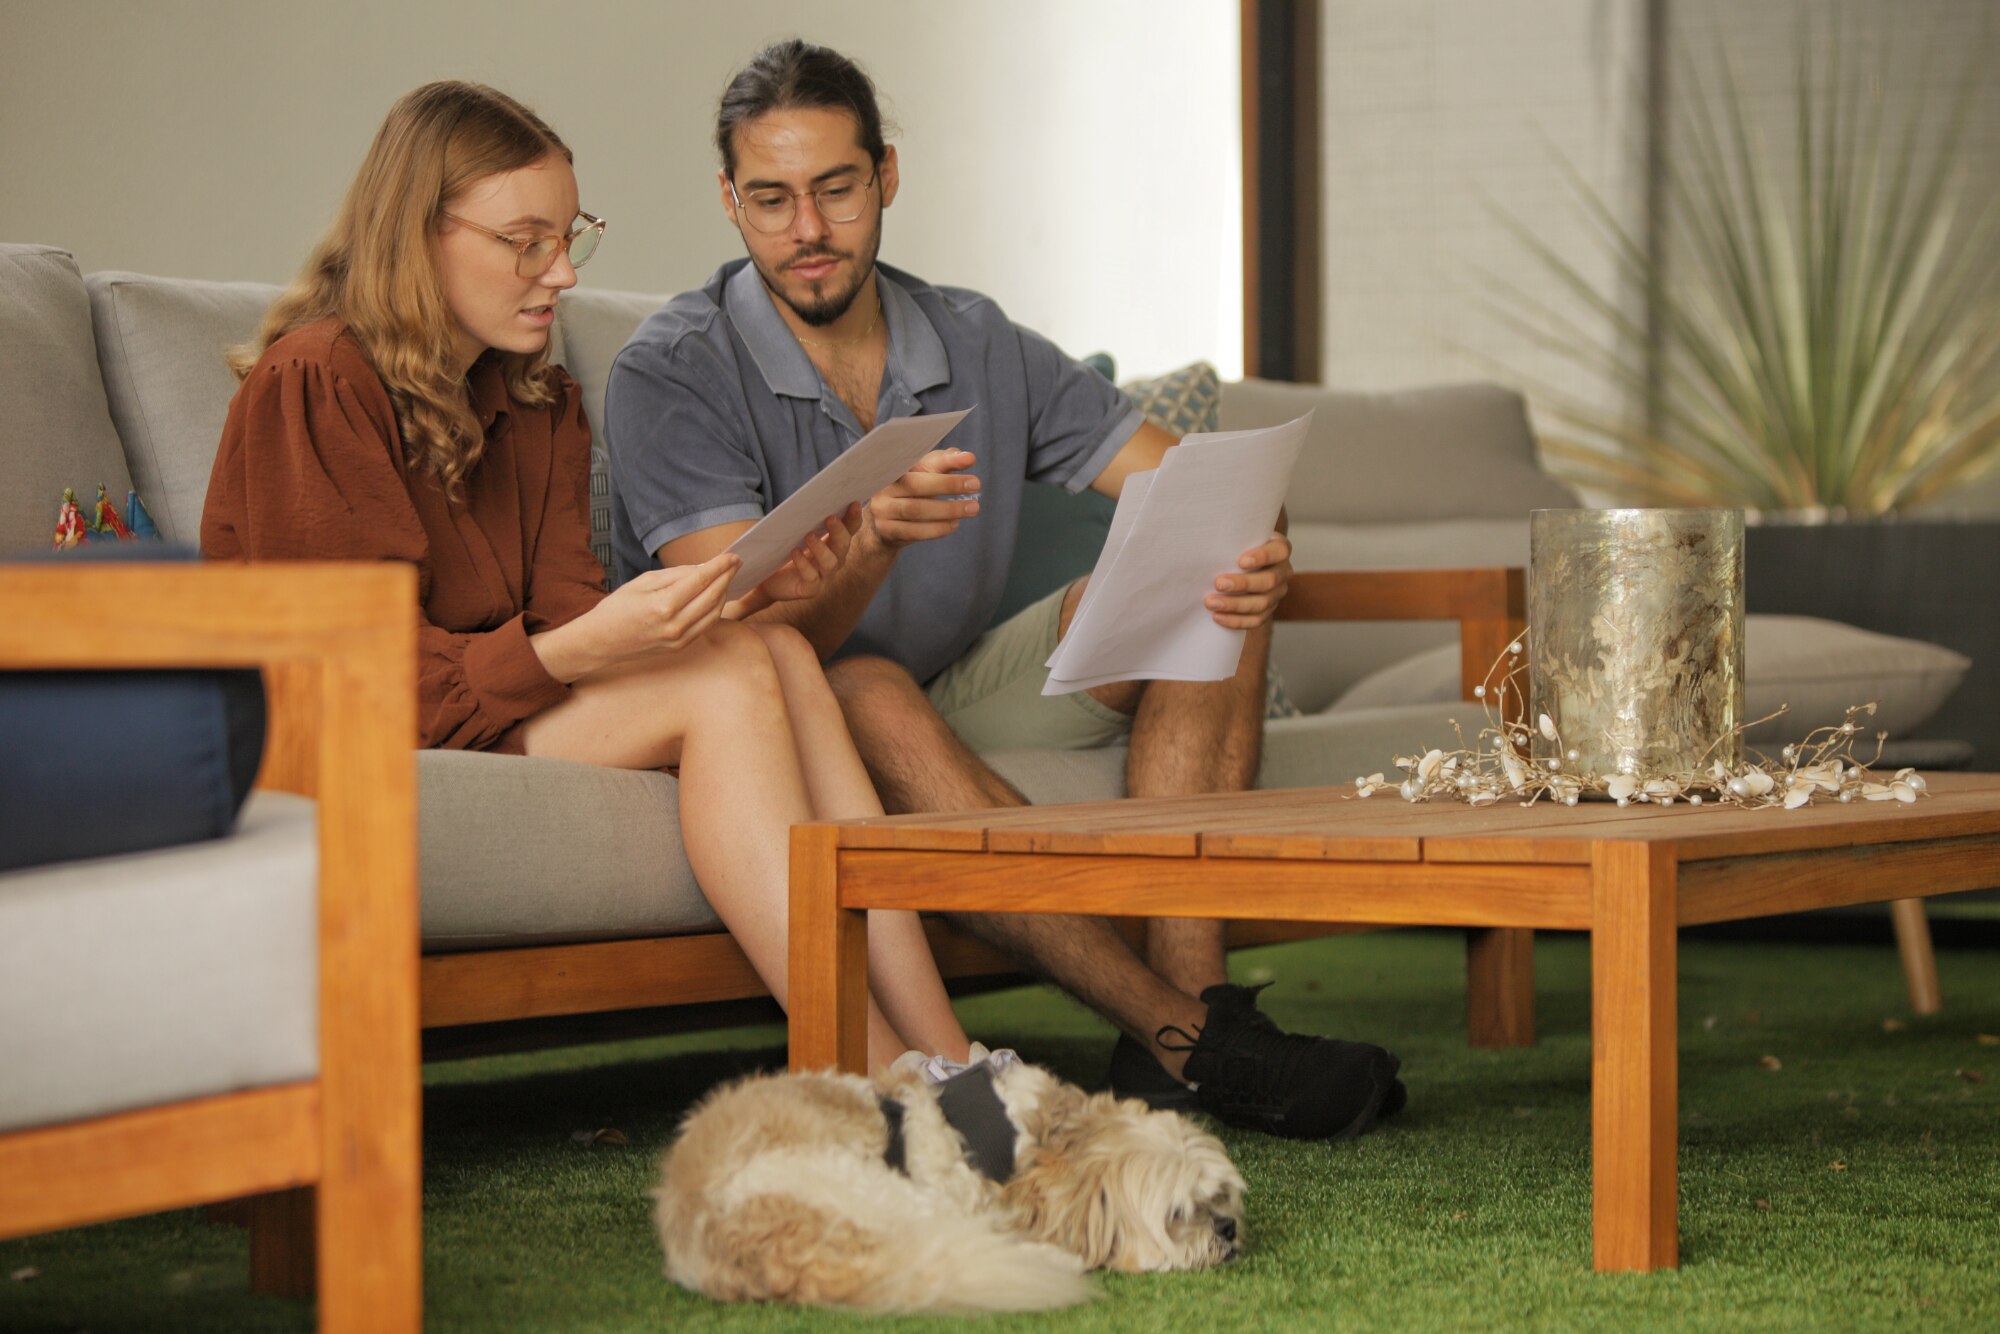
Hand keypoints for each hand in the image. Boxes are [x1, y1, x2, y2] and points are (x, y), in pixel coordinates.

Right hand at [583, 552, 739, 662]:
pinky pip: (706, 625)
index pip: (701, 580)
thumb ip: (675, 575)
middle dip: (727, 577)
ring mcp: (679, 639)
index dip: (719, 566)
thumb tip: (703, 568)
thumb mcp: (643, 582)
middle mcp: (674, 625)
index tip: (732, 555)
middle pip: (712, 596)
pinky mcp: (680, 647)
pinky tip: (717, 596)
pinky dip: (716, 609)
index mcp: (663, 605)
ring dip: (724, 593)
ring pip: (714, 613)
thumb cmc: (618, 607)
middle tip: (736, 563)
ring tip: (728, 577)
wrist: (602, 641)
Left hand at [753, 505, 861, 603]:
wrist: (765, 577)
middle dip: (839, 531)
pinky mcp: (810, 589)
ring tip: (808, 536)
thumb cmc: (780, 549)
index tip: (852, 502)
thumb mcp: (790, 531)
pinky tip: (795, 552)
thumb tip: (803, 501)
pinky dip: (804, 564)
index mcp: (833, 543)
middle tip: (830, 518)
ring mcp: (823, 576)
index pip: (849, 529)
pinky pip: (812, 578)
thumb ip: (800, 518)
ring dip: (821, 548)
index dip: (853, 517)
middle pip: (843, 545)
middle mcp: (833, 559)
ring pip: (831, 563)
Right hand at [861, 448, 979, 550]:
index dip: (944, 460)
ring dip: (948, 510)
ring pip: (916, 510)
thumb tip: (968, 457)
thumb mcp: (926, 472)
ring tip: (972, 508)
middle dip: (948, 485)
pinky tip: (954, 523)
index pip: (918, 459)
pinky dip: (937, 528)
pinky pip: (914, 532)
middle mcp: (883, 486)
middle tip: (976, 485)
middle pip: (915, 485)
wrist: (886, 523)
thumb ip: (946, 462)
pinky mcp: (886, 531)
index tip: (970, 460)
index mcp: (893, 466)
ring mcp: (882, 509)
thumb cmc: (912, 490)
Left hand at [1205, 531, 1291, 628]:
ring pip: (1262, 603)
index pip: (1279, 551)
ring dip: (1234, 605)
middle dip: (1243, 584)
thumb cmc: (1237, 546)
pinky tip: (1217, 617)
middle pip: (1269, 580)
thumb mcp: (1238, 538)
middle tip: (1218, 583)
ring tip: (1211, 603)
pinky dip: (1236, 620)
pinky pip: (1256, 620)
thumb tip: (1207, 538)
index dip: (1262, 557)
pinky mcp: (1268, 610)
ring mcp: (1277, 593)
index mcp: (1279, 549)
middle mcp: (1283, 571)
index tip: (1241, 561)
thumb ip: (1232, 538)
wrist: (1238, 565)